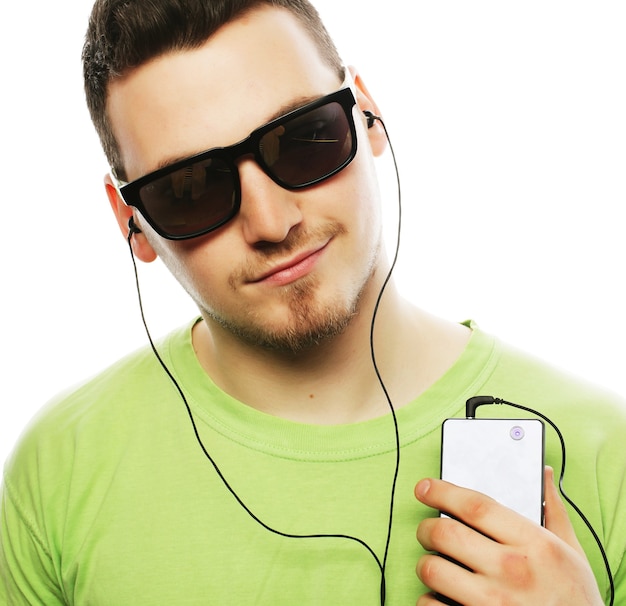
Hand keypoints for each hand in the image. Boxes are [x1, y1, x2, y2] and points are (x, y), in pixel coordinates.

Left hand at [414, 467, 602, 604]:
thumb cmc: (575, 600)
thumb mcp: (571, 552)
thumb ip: (552, 511)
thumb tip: (544, 474)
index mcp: (535, 545)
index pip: (475, 506)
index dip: (443, 491)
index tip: (424, 488)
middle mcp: (512, 571)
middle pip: (445, 533)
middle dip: (427, 528)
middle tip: (428, 530)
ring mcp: (493, 603)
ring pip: (432, 569)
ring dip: (427, 564)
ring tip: (437, 565)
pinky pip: (431, 605)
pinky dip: (429, 599)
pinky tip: (442, 596)